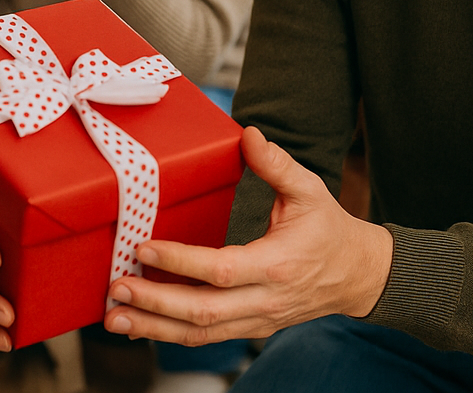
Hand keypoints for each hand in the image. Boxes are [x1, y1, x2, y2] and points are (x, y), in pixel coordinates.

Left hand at [101, 127, 392, 344]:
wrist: (358, 276)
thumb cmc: (330, 230)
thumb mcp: (310, 190)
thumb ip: (277, 164)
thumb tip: (248, 135)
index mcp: (277, 264)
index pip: (221, 269)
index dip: (181, 262)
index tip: (144, 248)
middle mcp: (265, 300)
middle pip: (204, 312)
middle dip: (155, 303)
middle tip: (116, 288)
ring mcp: (257, 321)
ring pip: (201, 333)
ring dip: (154, 327)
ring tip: (114, 317)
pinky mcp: (250, 328)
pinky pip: (206, 337)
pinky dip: (170, 334)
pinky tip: (139, 326)